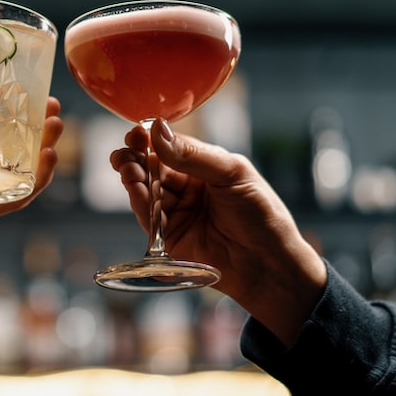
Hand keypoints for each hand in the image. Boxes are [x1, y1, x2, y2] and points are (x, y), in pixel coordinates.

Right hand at [110, 119, 325, 345]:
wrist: (270, 265)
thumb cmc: (262, 215)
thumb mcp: (232, 174)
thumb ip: (192, 155)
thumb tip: (157, 131)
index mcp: (205, 167)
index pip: (171, 147)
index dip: (151, 139)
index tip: (136, 132)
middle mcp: (188, 189)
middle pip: (153, 169)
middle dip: (136, 158)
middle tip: (125, 151)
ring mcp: (178, 213)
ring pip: (146, 192)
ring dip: (134, 179)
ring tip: (127, 168)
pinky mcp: (169, 239)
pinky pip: (148, 218)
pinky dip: (139, 203)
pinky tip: (136, 189)